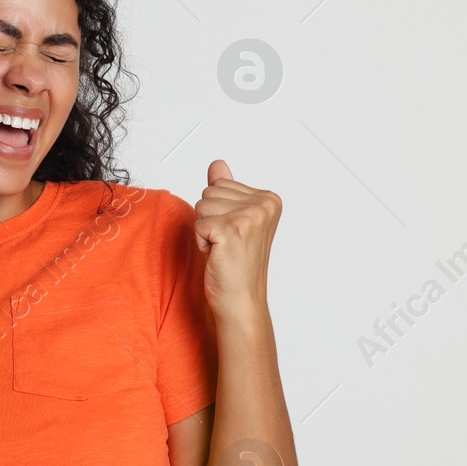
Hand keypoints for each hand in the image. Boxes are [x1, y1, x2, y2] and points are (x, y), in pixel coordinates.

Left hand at [193, 159, 281, 316]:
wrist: (241, 301)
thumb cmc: (237, 265)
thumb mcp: (231, 219)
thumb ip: (226, 190)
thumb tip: (217, 164)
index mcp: (268, 199)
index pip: (221, 184)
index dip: (219, 211)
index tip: (234, 233)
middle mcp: (264, 205)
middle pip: (209, 191)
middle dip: (210, 218)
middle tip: (227, 243)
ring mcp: (250, 216)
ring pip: (202, 205)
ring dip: (205, 230)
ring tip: (223, 249)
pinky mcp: (232, 230)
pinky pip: (198, 223)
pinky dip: (201, 242)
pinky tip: (217, 255)